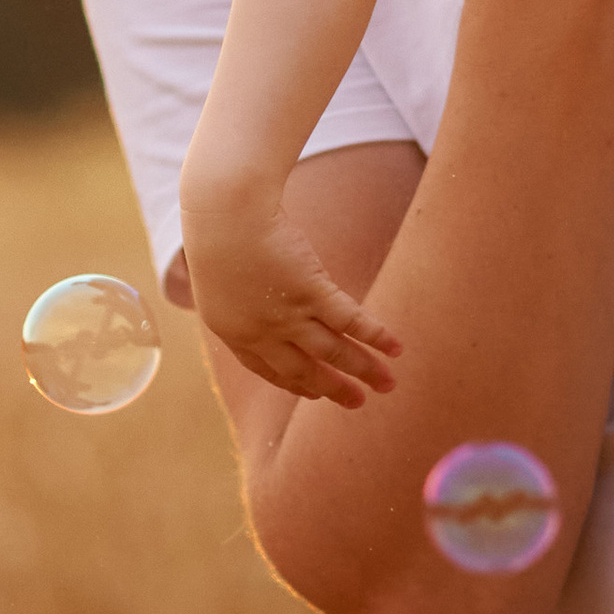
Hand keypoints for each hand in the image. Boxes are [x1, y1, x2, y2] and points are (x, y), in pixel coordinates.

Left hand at [179, 175, 403, 409]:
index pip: (270, 370)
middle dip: (335, 388)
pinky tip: (395, 348)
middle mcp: (262, 332)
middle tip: (358, 403)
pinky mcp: (310, 291)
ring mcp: (287, 314)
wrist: (224, 210)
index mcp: (234, 331)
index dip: (296, 384)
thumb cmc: (218, 228)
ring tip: (388, 384)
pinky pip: (349, 320)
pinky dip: (375, 336)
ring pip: (333, 351)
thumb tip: (263, 294)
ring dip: (364, 369)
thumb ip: (242, 296)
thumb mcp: (220, 275)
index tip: (315, 393)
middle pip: (305, 369)